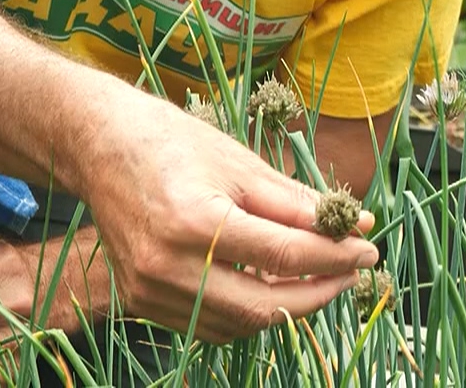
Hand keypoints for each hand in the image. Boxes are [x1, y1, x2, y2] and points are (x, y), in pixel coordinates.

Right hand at [68, 92, 378, 343]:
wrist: (96, 144)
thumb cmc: (170, 141)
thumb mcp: (241, 162)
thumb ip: (298, 203)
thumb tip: (356, 226)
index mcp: (195, 221)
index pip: (286, 255)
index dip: (336, 256)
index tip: (368, 249)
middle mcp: (168, 265)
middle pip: (266, 304)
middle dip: (320, 292)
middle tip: (351, 271)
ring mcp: (150, 289)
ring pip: (240, 323)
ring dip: (287, 307)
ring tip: (317, 278)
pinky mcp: (141, 301)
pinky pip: (209, 323)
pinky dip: (248, 311)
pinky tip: (271, 286)